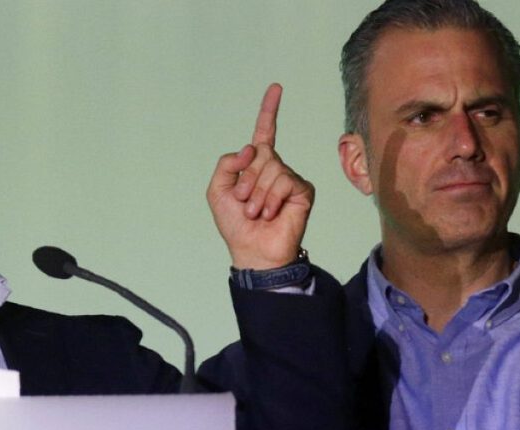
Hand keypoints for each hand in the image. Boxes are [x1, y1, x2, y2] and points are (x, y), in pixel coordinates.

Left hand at [207, 84, 314, 269]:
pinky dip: (271, 198)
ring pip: (271, 167)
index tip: (275, 88)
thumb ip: (227, 164)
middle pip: (260, 154)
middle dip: (246, 180)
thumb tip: (252, 148)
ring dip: (257, 193)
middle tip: (244, 203)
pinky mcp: (302, 190)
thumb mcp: (217, 190)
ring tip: (256, 212)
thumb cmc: (235, 224)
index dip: (268, 111)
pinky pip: (284, 180)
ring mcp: (289, 178)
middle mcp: (274, 168)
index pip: (264, 133)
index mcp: (255, 166)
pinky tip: (270, 214)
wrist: (252, 250)